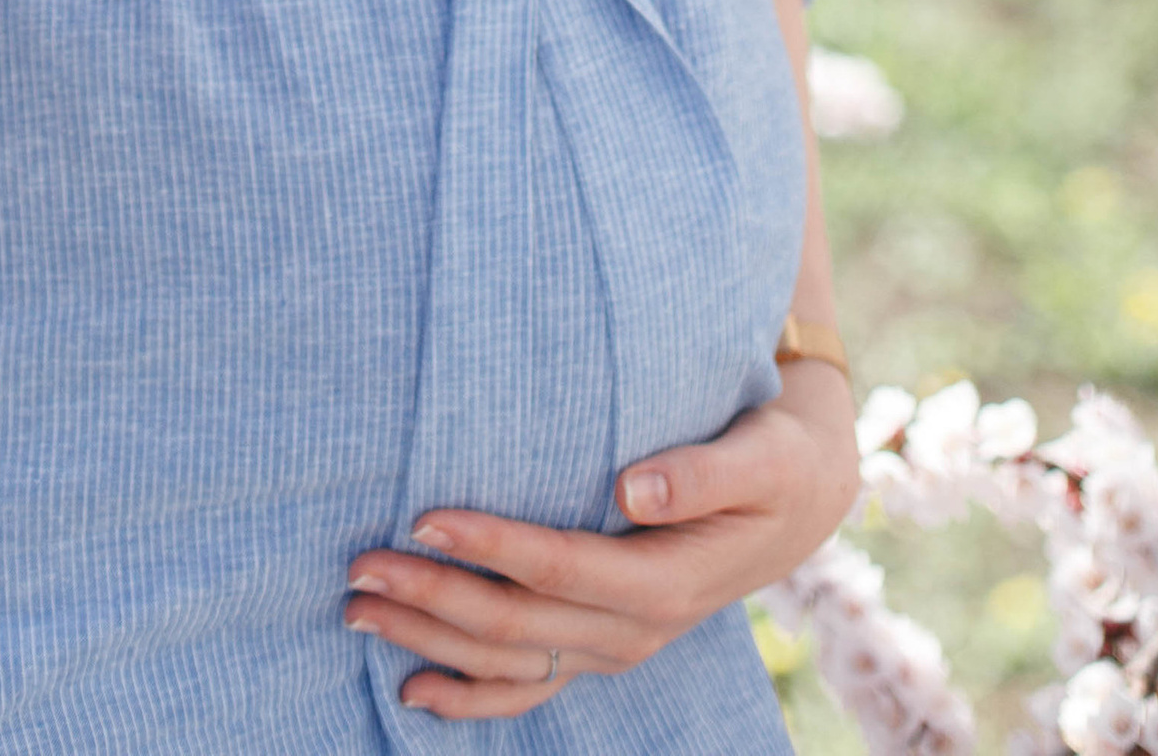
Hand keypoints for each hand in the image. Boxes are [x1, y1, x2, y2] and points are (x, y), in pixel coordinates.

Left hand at [342, 361, 858, 720]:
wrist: (799, 501)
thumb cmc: (772, 460)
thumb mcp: (758, 458)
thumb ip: (699, 474)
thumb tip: (632, 487)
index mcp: (665, 583)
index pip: (560, 569)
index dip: (492, 547)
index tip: (424, 517)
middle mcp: (634, 629)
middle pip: (518, 626)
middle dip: (433, 599)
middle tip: (357, 568)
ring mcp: (614, 647)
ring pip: (510, 664)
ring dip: (430, 643)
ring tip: (357, 611)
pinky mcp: (601, 645)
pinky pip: (531, 688)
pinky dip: (470, 698)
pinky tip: (412, 691)